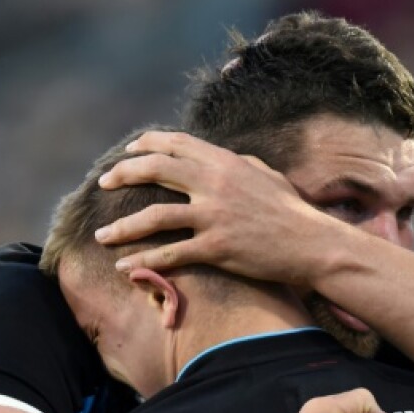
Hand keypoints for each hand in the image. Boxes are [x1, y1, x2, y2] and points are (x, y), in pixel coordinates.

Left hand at [95, 130, 346, 285]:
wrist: (311, 243)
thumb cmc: (290, 209)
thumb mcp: (265, 174)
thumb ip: (237, 163)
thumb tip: (221, 157)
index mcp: (225, 161)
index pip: (176, 144)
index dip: (146, 145)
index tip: (127, 153)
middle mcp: (215, 183)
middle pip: (155, 170)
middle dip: (123, 175)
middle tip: (104, 184)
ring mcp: (214, 216)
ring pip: (155, 217)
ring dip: (123, 227)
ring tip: (102, 236)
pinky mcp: (216, 247)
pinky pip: (170, 254)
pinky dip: (144, 262)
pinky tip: (124, 268)